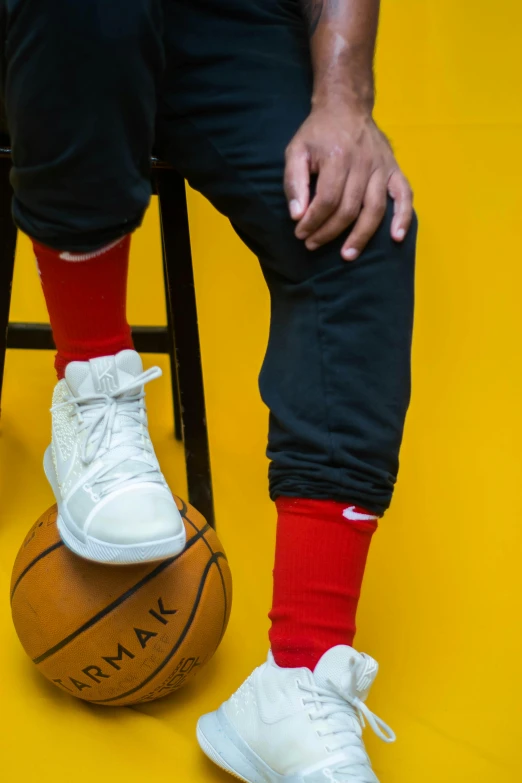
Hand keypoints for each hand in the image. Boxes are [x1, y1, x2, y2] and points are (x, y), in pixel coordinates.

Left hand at [284, 106, 412, 259]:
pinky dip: (403, 218)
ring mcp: (382, 168)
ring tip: (347, 255)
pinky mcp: (394, 170)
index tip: (300, 232)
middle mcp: (363, 163)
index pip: (327, 200)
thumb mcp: (296, 151)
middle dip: (328, 232)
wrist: (346, 107)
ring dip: (361, 236)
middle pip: (349, 209)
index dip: (313, 221)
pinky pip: (404, 196)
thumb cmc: (318, 133)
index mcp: (338, 157)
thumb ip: (294, 183)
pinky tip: (396, 238)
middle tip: (312, 244)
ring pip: (375, 209)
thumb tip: (297, 215)